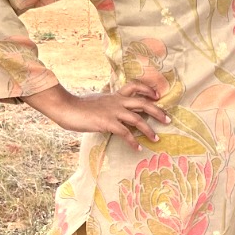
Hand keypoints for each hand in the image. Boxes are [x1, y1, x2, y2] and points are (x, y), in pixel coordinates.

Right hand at [22, 80, 171, 150]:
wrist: (66, 108)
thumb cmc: (79, 107)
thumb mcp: (97, 101)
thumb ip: (108, 104)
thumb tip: (114, 111)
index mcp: (114, 95)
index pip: (135, 86)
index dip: (148, 89)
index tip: (158, 96)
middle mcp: (117, 101)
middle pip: (143, 103)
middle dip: (157, 111)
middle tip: (168, 120)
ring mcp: (113, 111)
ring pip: (137, 119)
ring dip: (149, 130)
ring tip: (157, 139)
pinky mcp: (107, 123)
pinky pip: (125, 133)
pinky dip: (133, 141)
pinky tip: (138, 148)